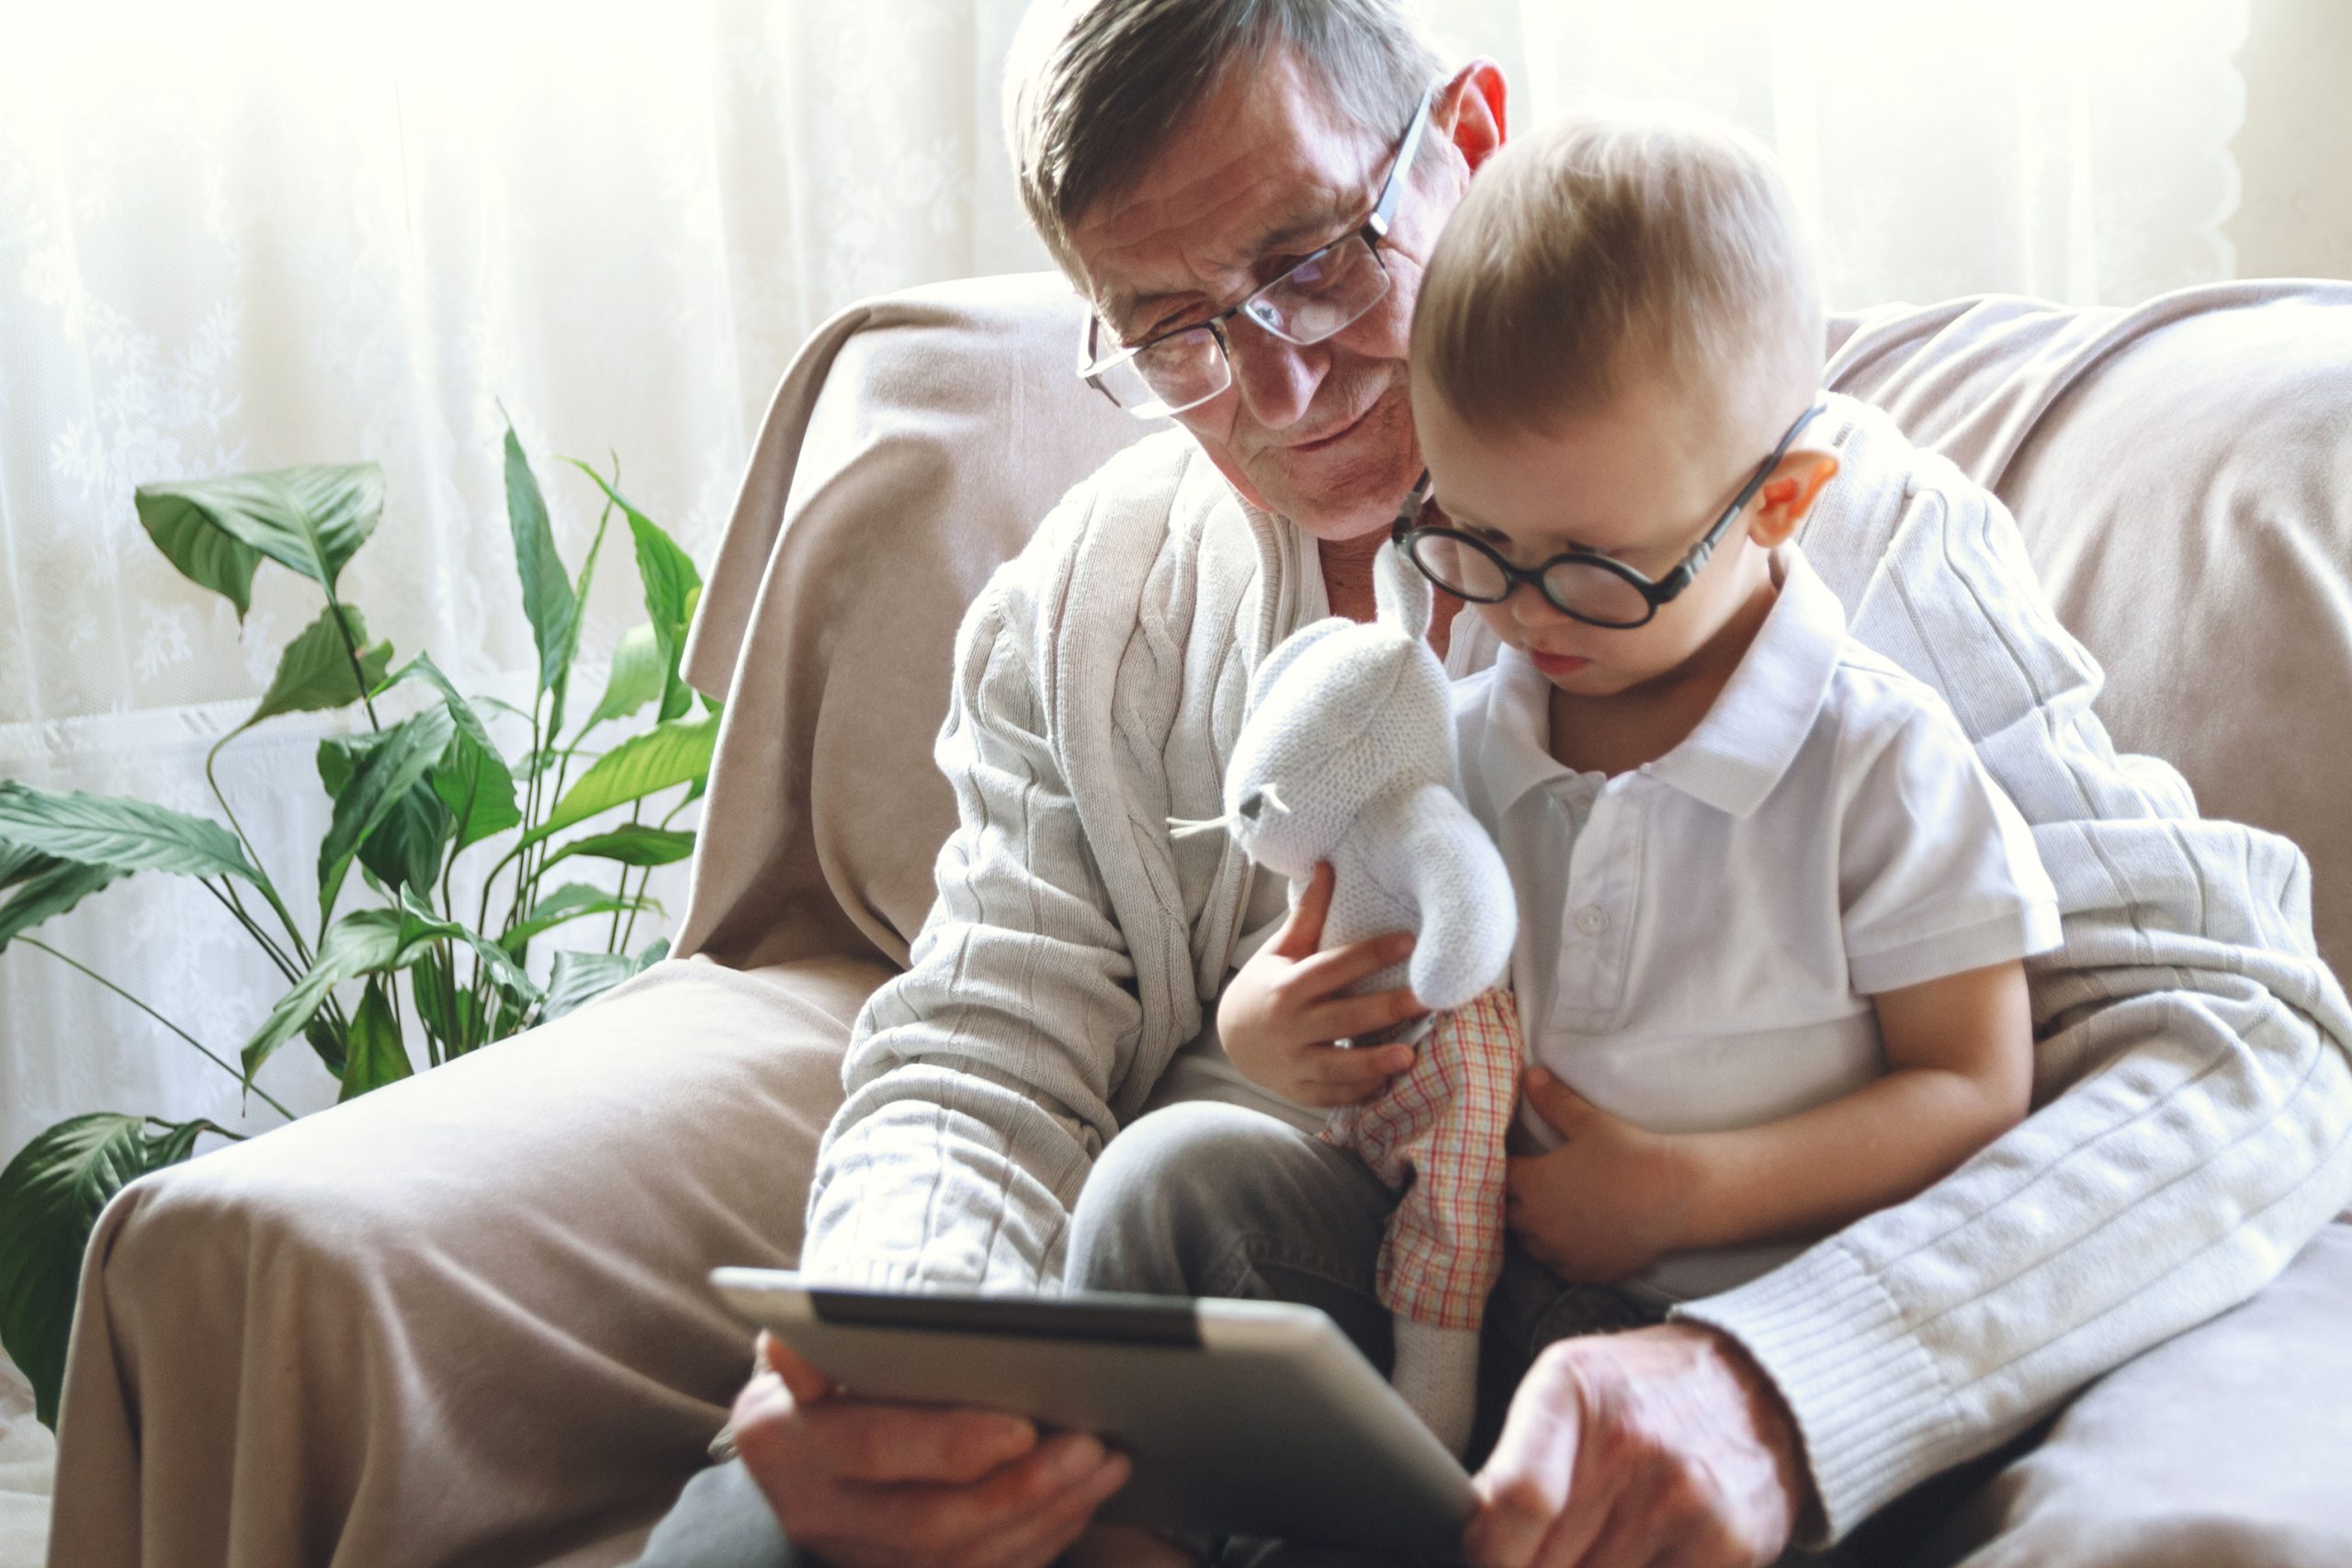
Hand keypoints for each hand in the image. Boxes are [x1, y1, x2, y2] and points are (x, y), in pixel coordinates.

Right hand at [731, 1332, 1131, 1567]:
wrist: (787, 1447)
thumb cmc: (812, 1378)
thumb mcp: (795, 1351)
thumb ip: (808, 1348)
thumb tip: (800, 1333)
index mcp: (786, 1442)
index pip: (876, 1447)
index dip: (951, 1443)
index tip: (1023, 1427)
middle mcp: (819, 1512)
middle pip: (931, 1521)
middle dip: (1021, 1489)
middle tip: (1091, 1447)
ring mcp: (860, 1557)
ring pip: (963, 1559)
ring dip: (1046, 1515)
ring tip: (1106, 1465)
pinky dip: (1039, 1540)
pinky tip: (1083, 1502)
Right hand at [1216, 861, 1424, 1107]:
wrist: (1229, 1038)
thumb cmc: (1264, 987)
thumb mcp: (1280, 950)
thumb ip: (1309, 914)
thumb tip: (1328, 864)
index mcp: (1289, 985)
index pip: (1335, 967)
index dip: (1371, 953)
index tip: (1408, 941)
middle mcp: (1291, 1025)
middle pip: (1344, 1016)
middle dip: (1386, 1008)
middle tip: (1427, 1001)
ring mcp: (1294, 1061)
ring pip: (1338, 1065)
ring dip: (1373, 1062)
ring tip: (1408, 1057)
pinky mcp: (1299, 1089)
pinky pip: (1332, 1095)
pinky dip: (1358, 1093)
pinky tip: (1387, 1085)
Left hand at [1464, 1323, 1807, 1567]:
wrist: (1757, 1387)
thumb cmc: (1643, 1392)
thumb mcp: (1567, 1385)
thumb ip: (1516, 1460)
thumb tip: (1476, 1541)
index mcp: (1574, 1391)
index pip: (1520, 1500)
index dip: (1491, 1551)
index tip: (1487, 1558)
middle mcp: (1634, 1444)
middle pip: (1548, 1562)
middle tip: (1539, 1552)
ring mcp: (1687, 1500)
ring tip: (1592, 1546)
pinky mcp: (1728, 1547)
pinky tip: (1638, 1555)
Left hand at [1505, 1068, 1696, 1282]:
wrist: (1674, 1197)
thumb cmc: (1629, 1154)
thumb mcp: (1588, 1122)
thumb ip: (1553, 1100)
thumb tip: (1529, 1075)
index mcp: (1533, 1184)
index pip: (1498, 1176)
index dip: (1503, 1167)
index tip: (1512, 1159)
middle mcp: (1539, 1223)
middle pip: (1507, 1213)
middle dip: (1512, 1198)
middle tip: (1525, 1185)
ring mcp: (1561, 1251)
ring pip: (1529, 1243)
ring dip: (1532, 1228)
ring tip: (1545, 1211)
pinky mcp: (1585, 1271)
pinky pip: (1557, 1266)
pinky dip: (1558, 1253)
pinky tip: (1570, 1239)